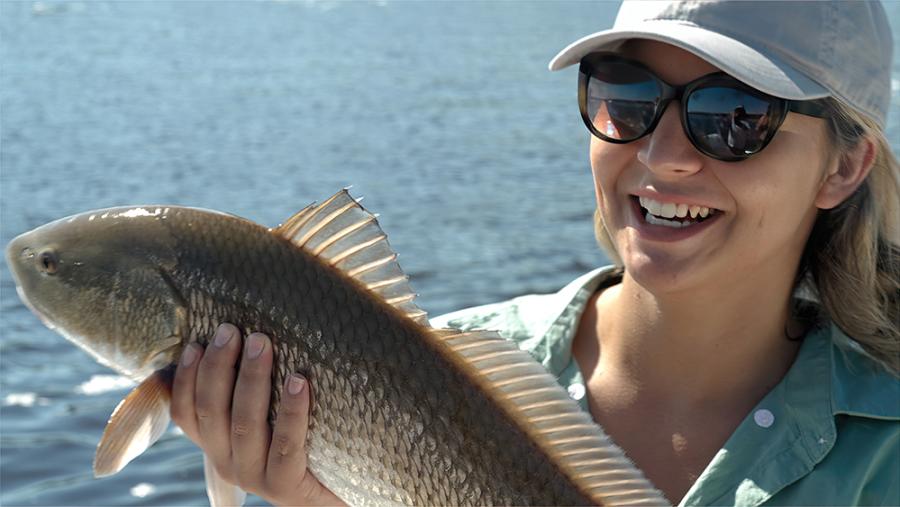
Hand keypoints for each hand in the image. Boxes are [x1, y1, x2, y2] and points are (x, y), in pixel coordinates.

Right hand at [171, 323, 345, 505]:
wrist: (333, 492)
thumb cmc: (305, 442)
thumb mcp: (270, 416)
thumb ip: (251, 387)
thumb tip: (246, 333)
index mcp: (217, 445)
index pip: (186, 412)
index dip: (186, 378)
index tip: (196, 343)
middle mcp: (228, 462)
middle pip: (212, 410)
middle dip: (219, 365)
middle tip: (231, 329)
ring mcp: (255, 476)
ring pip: (244, 423)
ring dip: (251, 378)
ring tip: (261, 343)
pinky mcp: (284, 485)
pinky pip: (286, 444)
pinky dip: (292, 410)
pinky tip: (299, 381)